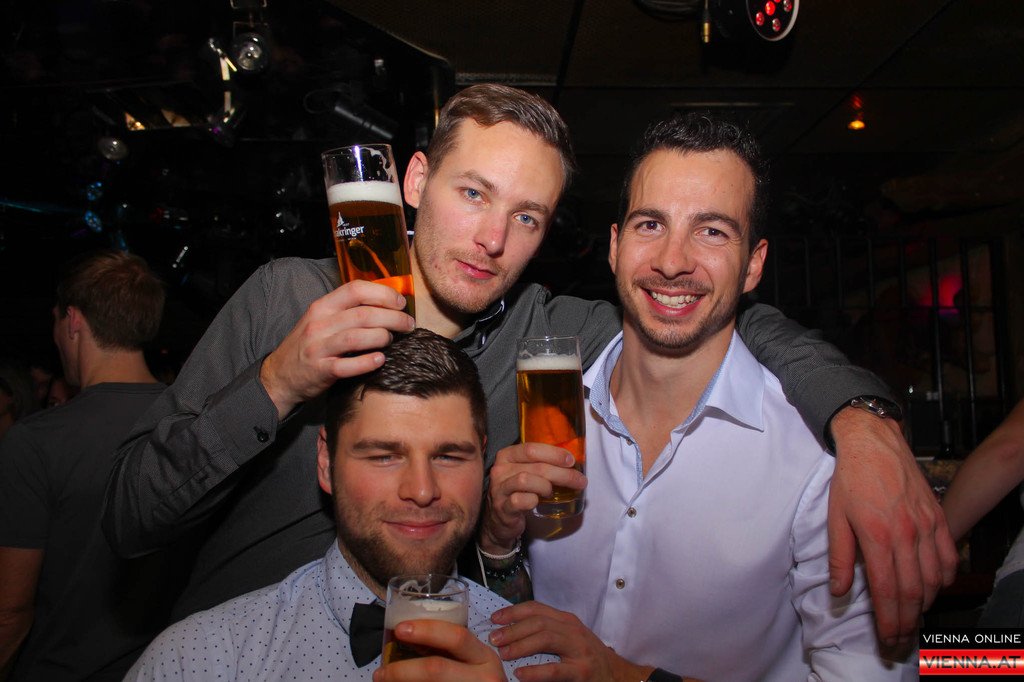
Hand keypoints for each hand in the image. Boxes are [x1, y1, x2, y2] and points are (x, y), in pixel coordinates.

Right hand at [260, 280, 413, 417]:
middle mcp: (319, 324)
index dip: (383, 293)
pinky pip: (348, 365)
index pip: (355, 289)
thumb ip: (348, 310)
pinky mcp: (320, 370)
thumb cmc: (309, 344)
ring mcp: (318, 347)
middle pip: (363, 314)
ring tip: (391, 340)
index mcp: (322, 306)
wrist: (280, 375)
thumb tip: (387, 303)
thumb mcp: (322, 319)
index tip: (400, 302)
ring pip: (357, 337)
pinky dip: (367, 362)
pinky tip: (380, 360)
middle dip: (393, 317)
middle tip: (407, 324)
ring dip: (382, 337)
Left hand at [372, 619, 506, 681]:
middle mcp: (483, 677)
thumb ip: (451, 649)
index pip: (456, 637)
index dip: (426, 631)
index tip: (400, 629)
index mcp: (485, 657)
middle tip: (381, 672)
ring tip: (384, 681)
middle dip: (402, 670)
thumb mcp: (474, 661)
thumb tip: (406, 638)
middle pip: (436, 669)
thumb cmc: (477, 680)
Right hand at [480, 443, 586, 553]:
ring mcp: (499, 489)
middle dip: (562, 473)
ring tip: (550, 492)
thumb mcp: (526, 472)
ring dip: (545, 486)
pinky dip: (532, 500)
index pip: (531, 449)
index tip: (571, 460)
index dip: (554, 453)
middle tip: (579, 480)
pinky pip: (519, 500)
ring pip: (526, 480)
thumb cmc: (518, 492)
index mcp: (506, 456)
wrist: (499, 520)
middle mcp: (500, 470)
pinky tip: (536, 502)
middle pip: (535, 466)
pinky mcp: (501, 507)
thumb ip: (542, 464)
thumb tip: (572, 463)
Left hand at [489, 601, 651, 681]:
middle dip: (513, 628)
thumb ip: (547, 631)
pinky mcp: (582, 671)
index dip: (513, 611)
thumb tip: (510, 632)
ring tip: (503, 653)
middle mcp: (573, 630)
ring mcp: (579, 650)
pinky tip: (521, 674)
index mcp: (566, 620)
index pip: (537, 608)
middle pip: (538, 621)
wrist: (617, 676)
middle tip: (494, 638)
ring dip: (520, 645)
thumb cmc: (587, 657)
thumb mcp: (569, 638)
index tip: (494, 618)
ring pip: (546, 638)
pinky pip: (555, 669)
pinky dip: (535, 672)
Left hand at [827, 407, 957, 645]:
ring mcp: (925, 525)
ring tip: (914, 618)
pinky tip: (935, 587)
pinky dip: (945, 577)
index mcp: (877, 535)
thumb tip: (840, 592)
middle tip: (901, 639)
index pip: (887, 590)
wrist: (873, 442)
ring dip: (926, 603)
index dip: (889, 619)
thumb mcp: (835, 517)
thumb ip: (840, 558)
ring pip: (934, 577)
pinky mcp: (937, 516)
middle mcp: (906, 533)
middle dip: (907, 621)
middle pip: (913, 591)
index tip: (888, 637)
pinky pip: (948, 555)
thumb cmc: (850, 479)